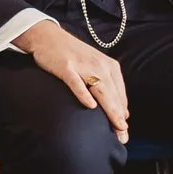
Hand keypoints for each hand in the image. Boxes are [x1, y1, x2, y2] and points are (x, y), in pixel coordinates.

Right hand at [15, 19, 128, 143]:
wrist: (48, 36)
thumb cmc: (72, 55)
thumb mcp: (95, 67)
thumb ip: (109, 87)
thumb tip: (122, 112)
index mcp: (109, 67)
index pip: (120, 95)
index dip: (122, 114)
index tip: (124, 133)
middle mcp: (99, 65)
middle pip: (112, 94)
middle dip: (119, 116)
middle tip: (123, 136)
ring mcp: (82, 66)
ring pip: (100, 89)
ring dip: (109, 108)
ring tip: (115, 125)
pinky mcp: (65, 66)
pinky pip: (76, 82)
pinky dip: (83, 93)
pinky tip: (90, 105)